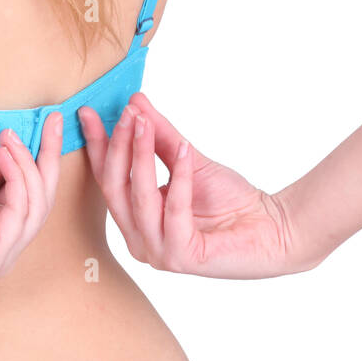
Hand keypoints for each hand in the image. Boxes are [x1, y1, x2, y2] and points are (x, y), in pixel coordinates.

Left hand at [0, 113, 62, 283]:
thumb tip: (19, 143)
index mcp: (2, 231)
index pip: (37, 193)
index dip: (46, 156)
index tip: (52, 121)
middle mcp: (8, 247)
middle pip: (44, 200)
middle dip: (48, 157)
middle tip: (51, 122)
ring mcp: (3, 256)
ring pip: (36, 205)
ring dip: (27, 165)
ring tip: (10, 139)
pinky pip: (18, 213)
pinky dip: (16, 180)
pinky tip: (4, 157)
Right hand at [79, 93, 313, 277]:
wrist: (272, 228)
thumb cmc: (230, 202)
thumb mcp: (188, 160)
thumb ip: (160, 136)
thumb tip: (136, 103)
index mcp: (134, 221)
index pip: (108, 178)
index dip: (98, 144)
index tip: (89, 112)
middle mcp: (139, 240)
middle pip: (115, 188)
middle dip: (117, 146)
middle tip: (125, 113)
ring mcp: (157, 253)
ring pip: (138, 197)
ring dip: (141, 156)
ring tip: (145, 123)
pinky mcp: (182, 257)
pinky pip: (173, 210)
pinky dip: (179, 177)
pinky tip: (186, 150)